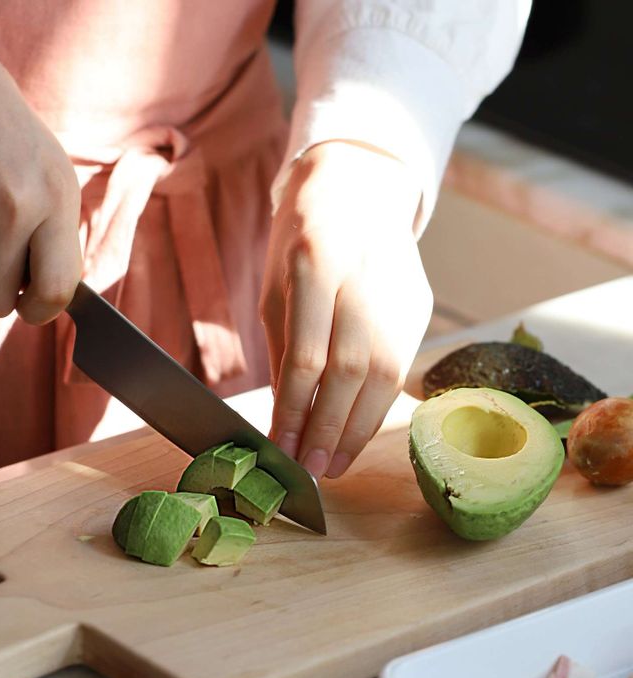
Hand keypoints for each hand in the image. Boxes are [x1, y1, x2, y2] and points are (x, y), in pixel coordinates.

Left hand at [260, 141, 432, 478]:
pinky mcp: (420, 307)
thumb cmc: (301, 240)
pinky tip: (358, 431)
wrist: (359, 188)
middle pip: (350, 371)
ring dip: (358, 429)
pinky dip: (378, 407)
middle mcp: (363, 279)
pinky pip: (401, 368)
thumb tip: (287, 416)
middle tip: (310, 470)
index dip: (294, 411)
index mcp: (316, 263)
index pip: (307, 356)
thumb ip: (285, 349)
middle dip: (328, 429)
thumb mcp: (276, 286)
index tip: (281, 448)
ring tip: (335, 464)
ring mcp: (399, 293)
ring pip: (384, 376)